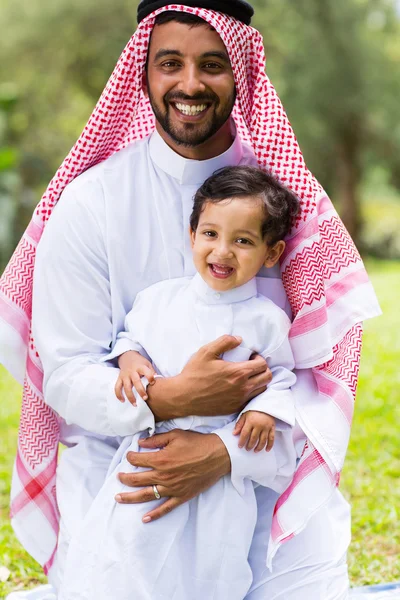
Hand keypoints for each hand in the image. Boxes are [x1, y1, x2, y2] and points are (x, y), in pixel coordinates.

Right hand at [115, 351, 155, 404]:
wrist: (127, 356)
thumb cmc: (140, 362)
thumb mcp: (147, 364)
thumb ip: (151, 372)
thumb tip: (158, 382)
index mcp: (140, 367)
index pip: (146, 371)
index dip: (150, 377)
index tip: (153, 383)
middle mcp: (132, 371)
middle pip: (136, 381)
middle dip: (140, 390)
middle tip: (145, 398)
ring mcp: (125, 375)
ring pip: (126, 387)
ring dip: (130, 396)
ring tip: (135, 404)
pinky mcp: (119, 378)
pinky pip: (117, 387)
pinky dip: (119, 394)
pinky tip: (123, 401)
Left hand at [115, 430, 229, 521]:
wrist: (218, 455)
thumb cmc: (197, 443)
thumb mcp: (175, 435)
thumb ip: (156, 440)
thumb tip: (141, 442)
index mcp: (161, 460)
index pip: (137, 460)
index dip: (130, 457)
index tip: (129, 456)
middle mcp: (163, 476)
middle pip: (137, 480)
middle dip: (124, 478)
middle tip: (118, 477)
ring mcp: (172, 488)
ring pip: (146, 495)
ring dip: (130, 498)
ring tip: (118, 498)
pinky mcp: (181, 496)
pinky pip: (165, 508)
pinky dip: (155, 515)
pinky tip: (144, 519)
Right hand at [147, 335, 271, 419]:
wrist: (183, 396)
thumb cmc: (194, 373)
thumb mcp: (206, 351)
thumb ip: (224, 341)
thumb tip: (239, 339)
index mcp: (238, 372)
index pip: (263, 365)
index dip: (259, 358)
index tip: (250, 356)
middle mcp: (242, 388)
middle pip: (267, 377)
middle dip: (263, 369)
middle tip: (251, 365)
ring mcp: (239, 400)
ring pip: (262, 389)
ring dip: (259, 381)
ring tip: (247, 376)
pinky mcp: (235, 408)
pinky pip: (251, 400)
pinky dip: (251, 392)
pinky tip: (240, 387)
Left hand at [233, 411, 275, 451]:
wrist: (266, 404)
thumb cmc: (253, 410)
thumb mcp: (244, 415)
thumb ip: (239, 424)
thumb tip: (234, 433)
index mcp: (251, 421)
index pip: (245, 433)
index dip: (242, 441)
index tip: (240, 446)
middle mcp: (259, 425)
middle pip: (254, 438)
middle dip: (250, 445)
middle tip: (247, 449)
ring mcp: (266, 427)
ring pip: (263, 440)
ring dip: (259, 447)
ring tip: (255, 451)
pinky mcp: (272, 428)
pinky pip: (272, 438)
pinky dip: (270, 445)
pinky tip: (267, 450)